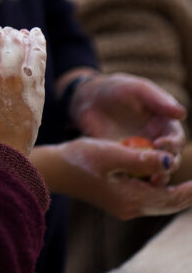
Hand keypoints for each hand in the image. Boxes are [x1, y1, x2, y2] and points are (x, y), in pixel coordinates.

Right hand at [53, 137, 191, 218]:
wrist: (55, 170)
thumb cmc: (79, 158)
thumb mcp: (110, 153)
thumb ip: (140, 158)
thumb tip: (167, 161)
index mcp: (131, 198)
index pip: (170, 198)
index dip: (189, 191)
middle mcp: (130, 207)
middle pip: (167, 204)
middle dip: (185, 195)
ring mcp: (123, 206)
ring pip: (158, 202)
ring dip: (173, 193)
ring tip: (187, 184)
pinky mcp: (117, 200)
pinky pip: (147, 198)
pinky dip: (158, 189)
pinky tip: (160, 178)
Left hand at [70, 73, 185, 174]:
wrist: (90, 100)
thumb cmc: (117, 89)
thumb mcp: (137, 89)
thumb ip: (158, 100)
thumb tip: (182, 113)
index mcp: (165, 124)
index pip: (177, 138)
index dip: (172, 143)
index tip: (160, 144)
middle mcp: (157, 142)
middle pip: (170, 159)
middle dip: (166, 166)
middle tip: (158, 170)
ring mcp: (142, 154)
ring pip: (154, 171)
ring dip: (155, 177)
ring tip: (150, 181)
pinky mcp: (125, 162)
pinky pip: (134, 175)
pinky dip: (136, 181)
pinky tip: (131, 184)